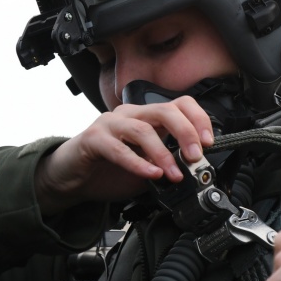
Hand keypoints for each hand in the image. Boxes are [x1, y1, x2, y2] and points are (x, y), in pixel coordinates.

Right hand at [34, 96, 213, 213]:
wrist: (71, 176)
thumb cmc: (109, 168)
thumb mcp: (147, 166)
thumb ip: (168, 164)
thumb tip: (195, 171)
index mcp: (147, 117)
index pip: (179, 104)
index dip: (198, 119)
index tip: (209, 142)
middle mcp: (130, 114)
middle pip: (165, 111)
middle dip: (185, 133)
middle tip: (195, 156)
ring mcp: (110, 124)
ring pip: (143, 129)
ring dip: (163, 154)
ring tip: (173, 174)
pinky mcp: (93, 139)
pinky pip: (119, 148)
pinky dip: (138, 163)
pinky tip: (151, 175)